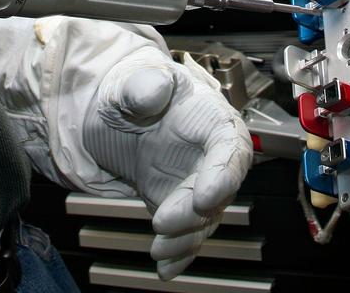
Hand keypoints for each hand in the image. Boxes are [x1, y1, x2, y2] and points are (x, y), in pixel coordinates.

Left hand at [83, 48, 252, 278]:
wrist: (118, 112)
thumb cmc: (135, 89)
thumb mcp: (134, 81)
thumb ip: (144, 85)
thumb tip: (152, 89)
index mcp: (213, 119)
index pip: (230, 147)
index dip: (223, 174)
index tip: (205, 195)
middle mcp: (212, 155)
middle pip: (218, 190)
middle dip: (194, 212)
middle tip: (165, 222)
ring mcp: (196, 183)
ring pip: (202, 219)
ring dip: (184, 238)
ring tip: (160, 250)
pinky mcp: (179, 204)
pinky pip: (186, 232)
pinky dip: (178, 252)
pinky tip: (165, 268)